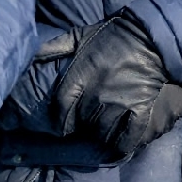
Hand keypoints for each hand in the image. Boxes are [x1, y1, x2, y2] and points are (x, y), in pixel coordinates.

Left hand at [51, 14, 181, 155]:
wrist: (151, 36)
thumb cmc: (113, 36)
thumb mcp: (80, 36)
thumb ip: (55, 47)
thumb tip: (30, 55)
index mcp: (80, 77)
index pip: (61, 109)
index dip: (61, 120)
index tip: (64, 124)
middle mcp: (97, 94)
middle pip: (82, 123)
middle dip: (83, 124)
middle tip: (88, 123)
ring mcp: (120, 104)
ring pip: (102, 133)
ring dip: (102, 134)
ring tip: (104, 130)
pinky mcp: (141, 110)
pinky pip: (127, 138)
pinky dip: (123, 145)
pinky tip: (120, 145)